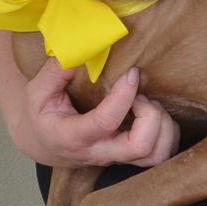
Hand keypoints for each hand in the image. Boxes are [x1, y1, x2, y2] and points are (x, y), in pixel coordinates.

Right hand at [6, 60, 180, 167]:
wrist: (44, 143)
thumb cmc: (42, 115)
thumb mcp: (38, 91)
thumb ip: (57, 70)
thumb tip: (81, 47)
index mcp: (73, 136)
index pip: (106, 122)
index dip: (124, 96)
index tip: (131, 73)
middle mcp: (100, 152)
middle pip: (141, 147)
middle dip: (151, 116)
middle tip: (142, 96)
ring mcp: (118, 158)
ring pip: (157, 155)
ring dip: (164, 126)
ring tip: (149, 104)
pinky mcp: (130, 157)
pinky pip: (162, 153)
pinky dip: (168, 132)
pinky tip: (154, 114)